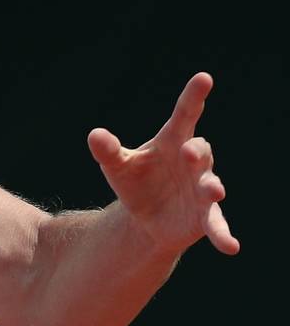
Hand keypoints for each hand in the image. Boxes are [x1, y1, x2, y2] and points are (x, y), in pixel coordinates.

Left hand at [88, 72, 238, 255]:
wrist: (144, 217)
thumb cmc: (135, 181)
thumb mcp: (118, 166)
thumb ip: (108, 151)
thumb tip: (94, 135)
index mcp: (172, 142)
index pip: (184, 115)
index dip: (193, 97)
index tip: (204, 78)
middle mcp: (193, 162)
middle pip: (200, 151)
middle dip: (197, 151)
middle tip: (188, 151)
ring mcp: (202, 189)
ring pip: (211, 185)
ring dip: (213, 188)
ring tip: (213, 191)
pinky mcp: (205, 216)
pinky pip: (217, 224)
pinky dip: (223, 234)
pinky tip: (231, 247)